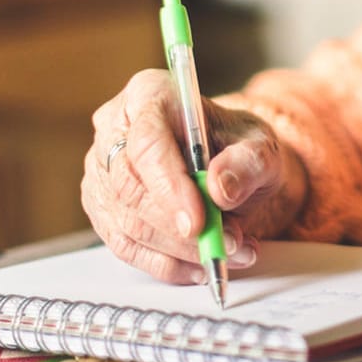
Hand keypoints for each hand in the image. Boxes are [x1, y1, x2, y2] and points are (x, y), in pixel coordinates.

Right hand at [81, 68, 307, 282]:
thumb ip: (249, 161)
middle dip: (179, 227)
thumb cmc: (235, 146)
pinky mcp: (102, 208)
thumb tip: (221, 188)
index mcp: (148, 94)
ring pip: (127, 222)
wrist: (226, 165)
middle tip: (226, 242)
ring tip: (228, 252)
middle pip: (131, 186)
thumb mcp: (260, 144)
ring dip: (180, 250)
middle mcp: (115, 128)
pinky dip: (166, 265)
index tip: (197, 222)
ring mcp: (101, 170)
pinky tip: (199, 266)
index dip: (169, 186)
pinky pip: (125, 247)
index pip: (147, 142)